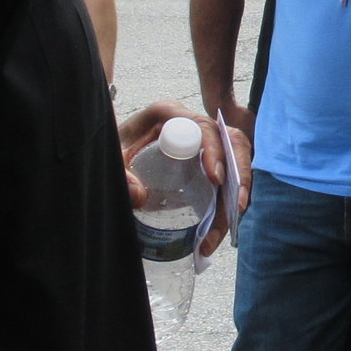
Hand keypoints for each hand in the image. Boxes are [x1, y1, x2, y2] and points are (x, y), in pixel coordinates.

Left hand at [119, 99, 251, 247]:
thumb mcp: (112, 157)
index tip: (216, 178)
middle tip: (236, 207)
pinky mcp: (204, 161)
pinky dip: (224, 208)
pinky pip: (225, 180)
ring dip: (234, 199)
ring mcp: (202, 143)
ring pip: (234, 164)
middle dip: (240, 175)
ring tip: (217, 236)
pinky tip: (211, 236)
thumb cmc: (113, 146)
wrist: (110, 146)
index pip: (204, 127)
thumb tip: (140, 196)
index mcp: (169, 114)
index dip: (215, 151)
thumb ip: (121, 175)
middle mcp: (192, 125)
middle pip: (231, 143)